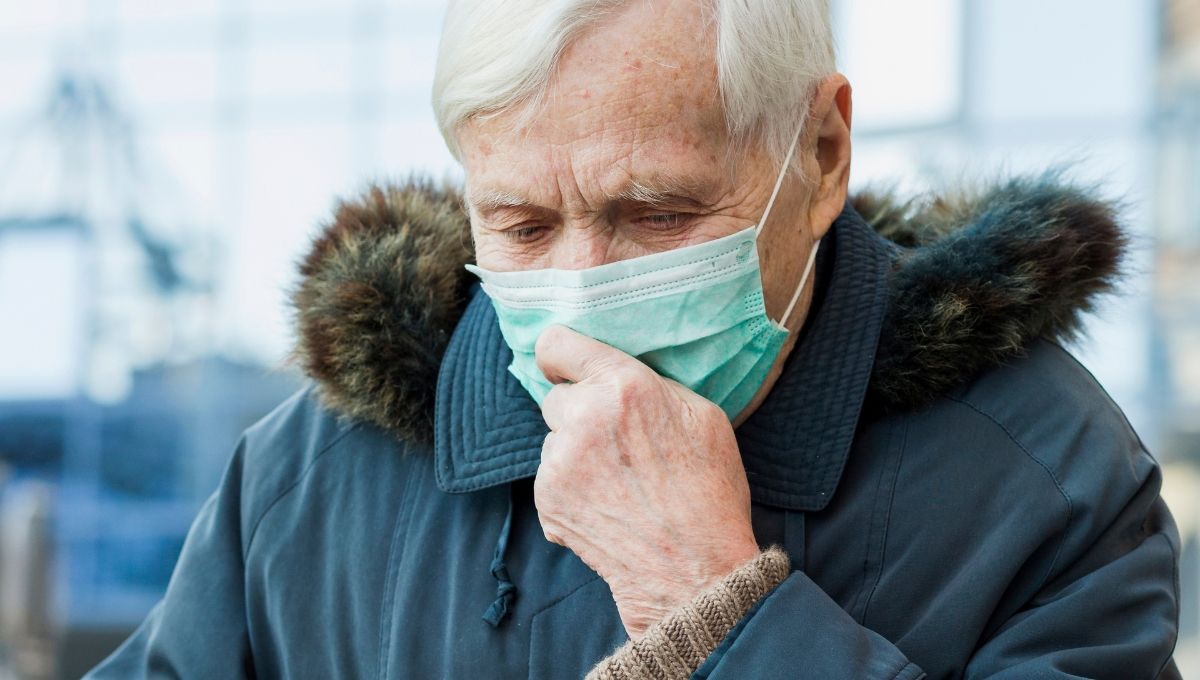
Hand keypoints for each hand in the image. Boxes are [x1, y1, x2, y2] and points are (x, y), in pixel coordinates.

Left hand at [533, 324, 760, 637]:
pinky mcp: (546, 498)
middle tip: (614, 440)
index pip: (557, 344)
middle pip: (555, 395)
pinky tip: (608, 506)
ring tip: (619, 482)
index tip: (564, 364)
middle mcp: (584, 416)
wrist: (694, 571)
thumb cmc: (709, 493)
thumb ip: (654, 386)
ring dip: (575, 452)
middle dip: (579, 411)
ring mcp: (559, 460)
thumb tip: (620, 375)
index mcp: (625, 385)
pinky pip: (551, 478)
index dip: (559, 355)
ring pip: (554, 440)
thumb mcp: (704, 417)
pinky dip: (571, 488)